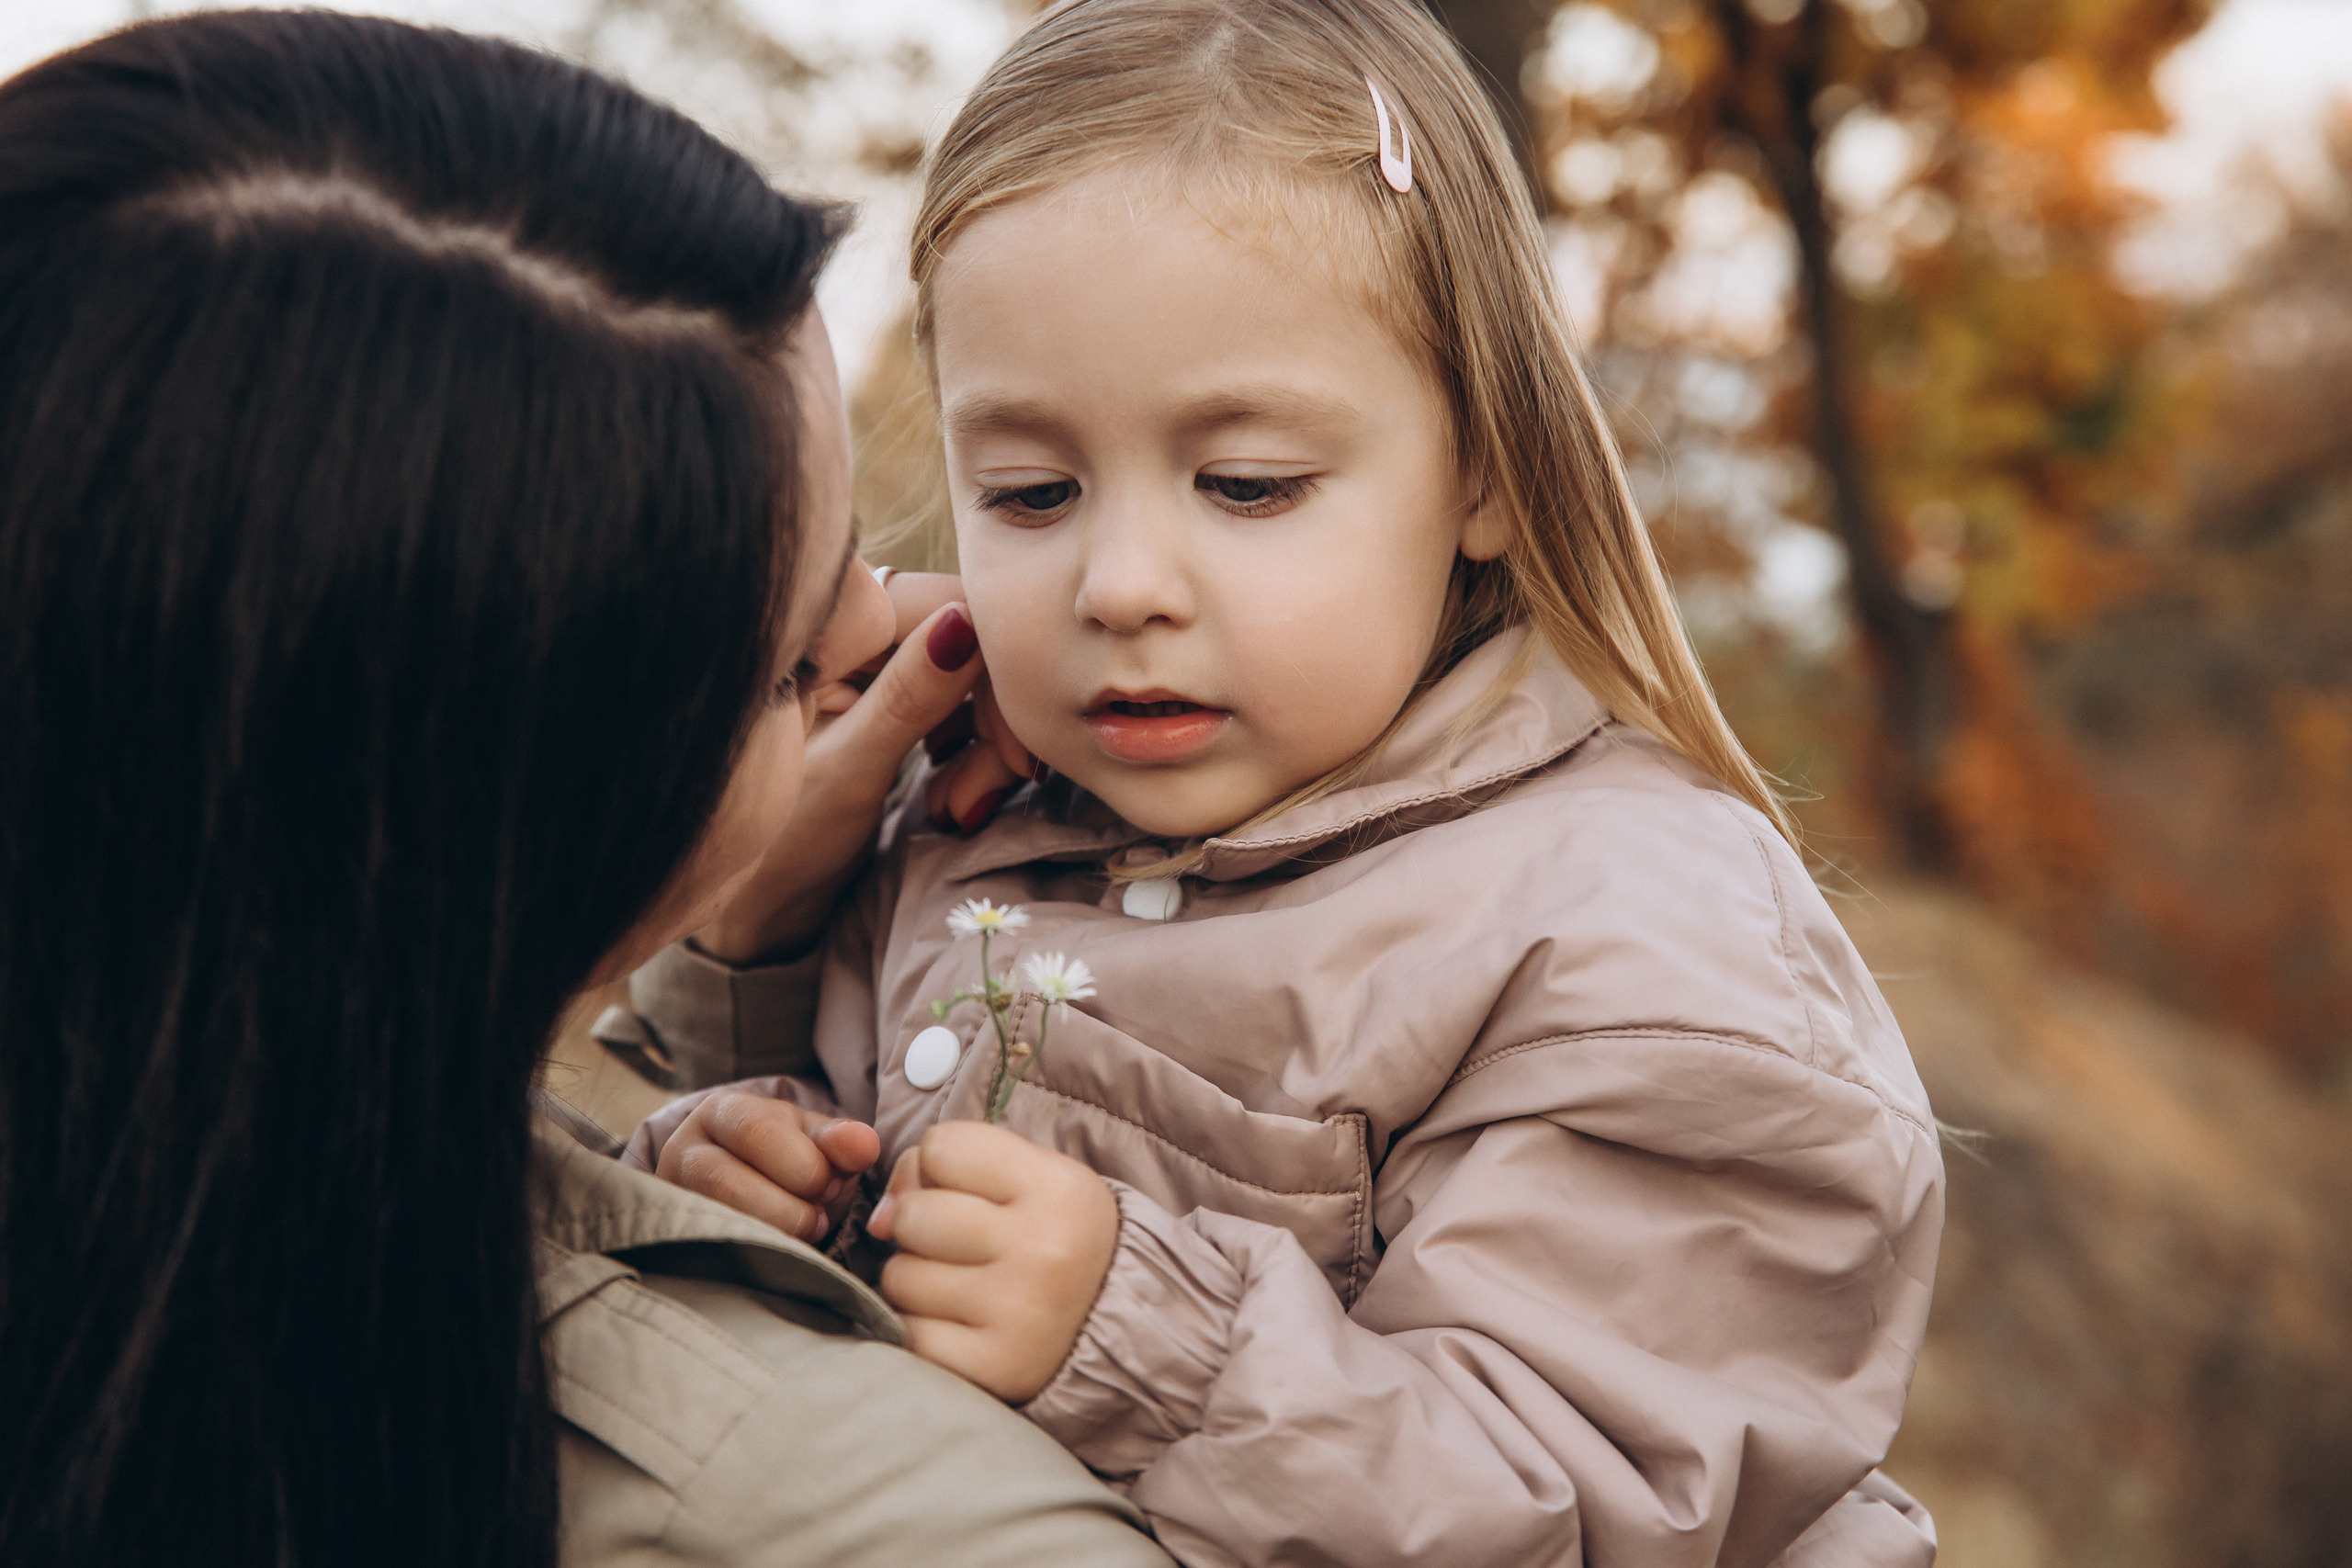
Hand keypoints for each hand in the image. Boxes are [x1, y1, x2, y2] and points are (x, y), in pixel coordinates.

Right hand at [654, 1091, 881, 1243]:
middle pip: (726, 1182)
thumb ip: (841, 1142)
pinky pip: (711, 1255)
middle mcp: (683, 1152)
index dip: (804, 1165)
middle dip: (789, 1207)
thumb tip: (864, 1143)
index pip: (755, 1131)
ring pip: (716, 1224)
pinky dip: (757, 1258)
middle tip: (819, 1216)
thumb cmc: (788, 1162)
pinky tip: (783, 1252)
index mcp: (722, 1113)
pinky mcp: (678, 1239)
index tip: (831, 1186)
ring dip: (776, 1234)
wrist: (752, 1194)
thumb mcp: (815, 1142)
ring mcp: (674, 1198)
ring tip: (805, 1232)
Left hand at [698, 572, 1029, 962]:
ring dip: (984, 747)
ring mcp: (875, 666)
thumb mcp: (846, 771)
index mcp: (824, 626)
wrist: (754, 902)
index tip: (1012, 756)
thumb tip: (967, 622)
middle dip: (991, 724)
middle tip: (978, 802)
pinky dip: (969, 754)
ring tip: (956, 810)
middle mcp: (852, 629)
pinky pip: (958, 706)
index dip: (996, 678)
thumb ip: (905, 697)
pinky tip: (951, 801)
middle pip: (969, 643)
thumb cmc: (776, 842)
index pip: (949, 609)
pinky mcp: (891, 701)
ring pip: (973, 679)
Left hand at [867, 1120, 1118, 1403]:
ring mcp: (1019, 1314)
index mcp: (1059, 1188)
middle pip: (912, 1214)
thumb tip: (878, 1218)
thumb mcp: (1026, 1179)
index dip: (943, 1168)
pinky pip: (908, 1334)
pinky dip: (922, 1329)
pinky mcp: (993, 1370)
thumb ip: (946, 1168)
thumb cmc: (1054, 1237)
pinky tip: (962, 1327)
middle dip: (923, 1228)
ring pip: (899, 1277)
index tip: (978, 1192)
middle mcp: (1043, 1248)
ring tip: (967, 1289)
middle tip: (968, 1248)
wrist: (1112, 1329)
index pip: (940, 1147)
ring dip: (918, 1282)